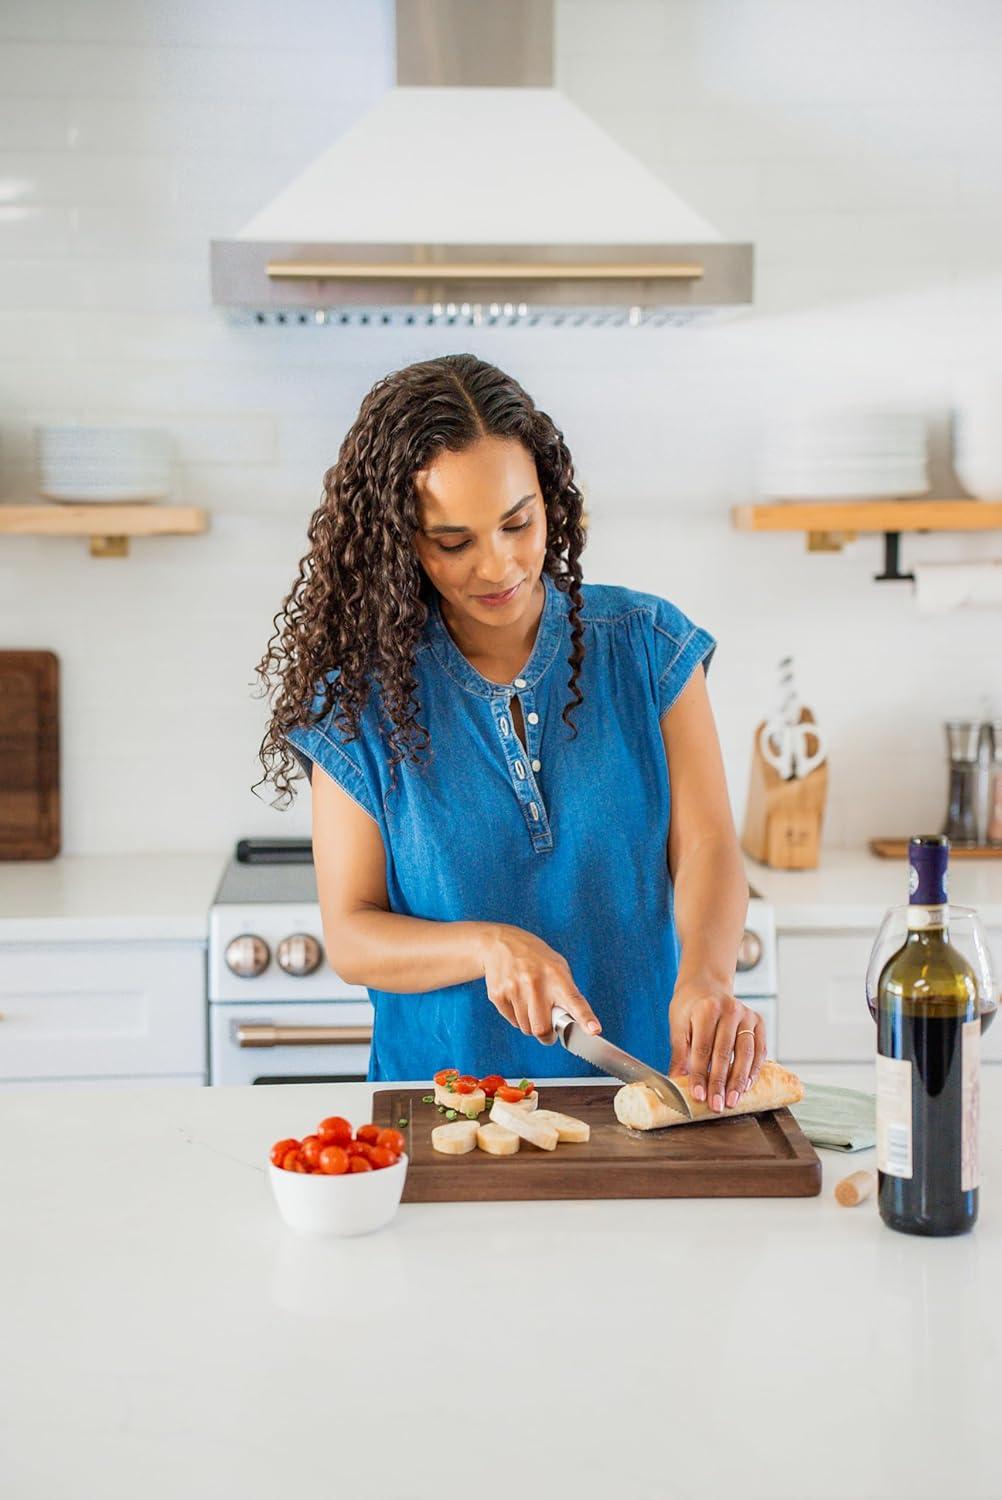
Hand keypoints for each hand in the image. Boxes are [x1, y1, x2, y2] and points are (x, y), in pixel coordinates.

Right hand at [479, 924, 601, 1043]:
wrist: (500, 943)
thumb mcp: (556, 965)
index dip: (585, 1018)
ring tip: (530, 1006)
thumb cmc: (534, 956)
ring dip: (531, 1025)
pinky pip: (512, 1022)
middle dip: (547, 1035)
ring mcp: (514, 989)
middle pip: (542, 1028)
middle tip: (548, 1031)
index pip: (574, 1000)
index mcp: (556, 974)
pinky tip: (517, 1000)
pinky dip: (517, 1018)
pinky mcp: (498, 995)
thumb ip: (566, 992)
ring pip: (526, 1028)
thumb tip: (573, 1021)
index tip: (594, 1030)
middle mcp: (535, 982)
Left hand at [668, 981, 765, 1112]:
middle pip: (725, 1052)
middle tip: (717, 1105)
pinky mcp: (758, 1021)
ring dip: (739, 1080)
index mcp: (706, 1008)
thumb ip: (679, 1053)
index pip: (703, 1048)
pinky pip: (760, 1049)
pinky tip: (746, 1086)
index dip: (700, 1074)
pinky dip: (754, 1069)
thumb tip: (676, 1083)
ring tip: (733, 1100)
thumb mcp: (678, 1025)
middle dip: (720, 1083)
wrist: (706, 985)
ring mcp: (747, 1015)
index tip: (698, 1096)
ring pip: (746, 1053)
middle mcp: (730, 1009)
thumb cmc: (689, 1007)